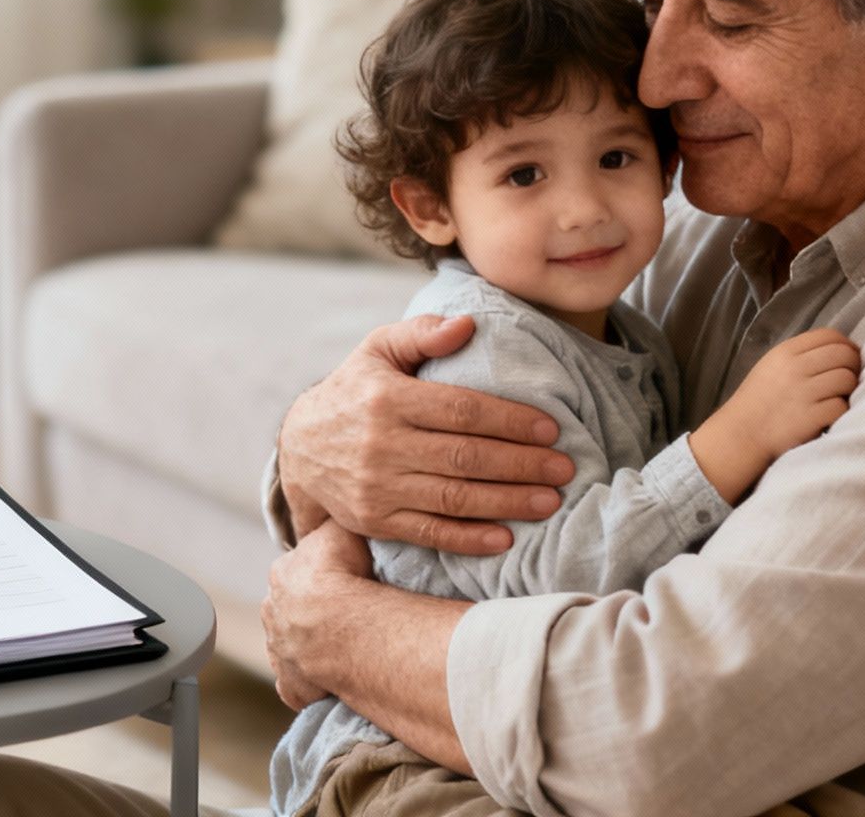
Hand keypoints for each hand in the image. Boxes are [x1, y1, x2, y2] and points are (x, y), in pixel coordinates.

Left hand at [262, 519, 371, 709]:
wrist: (344, 626)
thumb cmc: (345, 575)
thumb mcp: (341, 528)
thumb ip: (334, 520)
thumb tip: (336, 508)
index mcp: (282, 574)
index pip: (297, 571)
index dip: (319, 575)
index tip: (338, 580)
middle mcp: (272, 612)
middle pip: (290, 609)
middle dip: (309, 613)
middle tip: (343, 616)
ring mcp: (280, 651)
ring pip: (291, 646)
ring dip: (309, 647)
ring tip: (342, 647)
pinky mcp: (292, 685)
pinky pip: (298, 685)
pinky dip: (310, 684)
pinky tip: (329, 681)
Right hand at [277, 314, 573, 554]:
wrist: (300, 448)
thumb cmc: (353, 391)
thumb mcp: (377, 350)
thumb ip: (421, 335)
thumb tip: (467, 325)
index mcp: (387, 398)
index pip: (461, 411)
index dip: (510, 420)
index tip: (550, 428)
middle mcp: (381, 444)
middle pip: (465, 457)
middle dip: (522, 464)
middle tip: (565, 468)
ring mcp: (377, 487)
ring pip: (454, 498)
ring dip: (508, 502)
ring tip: (550, 501)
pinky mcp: (376, 521)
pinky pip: (430, 533)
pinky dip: (469, 538)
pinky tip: (505, 536)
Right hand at [690, 328, 858, 502]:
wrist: (741, 434)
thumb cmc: (759, 400)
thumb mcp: (772, 365)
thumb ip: (801, 355)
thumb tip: (841, 351)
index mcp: (785, 351)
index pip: (829, 335)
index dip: (846, 345)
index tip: (846, 359)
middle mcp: (795, 368)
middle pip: (844, 354)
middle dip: (853, 366)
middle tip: (847, 380)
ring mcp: (804, 393)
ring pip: (847, 379)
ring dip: (848, 390)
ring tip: (836, 398)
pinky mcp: (811, 417)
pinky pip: (841, 406)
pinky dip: (839, 412)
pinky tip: (828, 416)